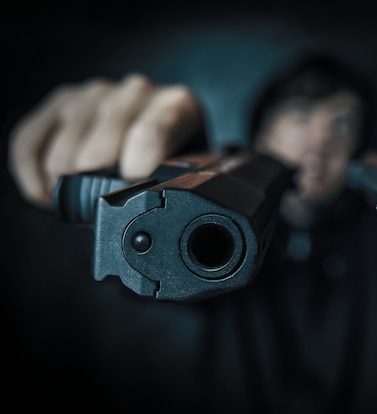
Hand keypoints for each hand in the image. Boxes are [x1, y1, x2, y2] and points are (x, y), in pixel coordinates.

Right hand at [8, 74, 205, 207]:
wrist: (165, 133)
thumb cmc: (178, 157)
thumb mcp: (195, 171)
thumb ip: (186, 182)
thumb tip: (173, 202)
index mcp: (179, 105)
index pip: (150, 136)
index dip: (135, 175)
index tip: (131, 200)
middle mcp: (136, 91)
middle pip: (98, 153)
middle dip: (99, 192)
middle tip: (111, 205)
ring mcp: (97, 91)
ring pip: (64, 155)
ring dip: (67, 188)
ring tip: (86, 199)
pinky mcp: (62, 99)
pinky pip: (29, 142)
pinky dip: (33, 177)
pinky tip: (48, 193)